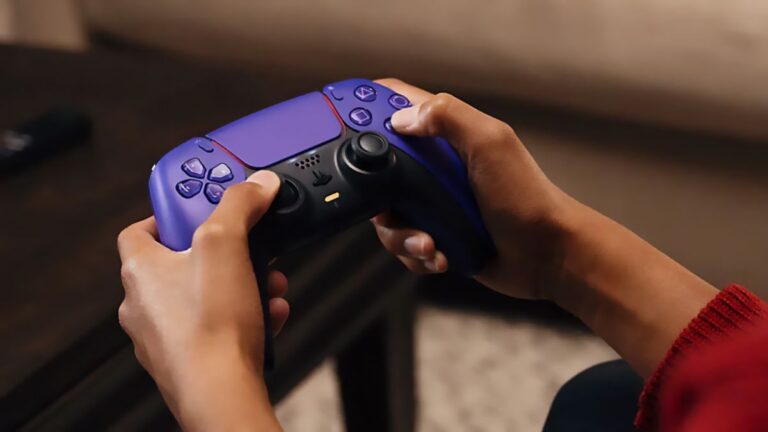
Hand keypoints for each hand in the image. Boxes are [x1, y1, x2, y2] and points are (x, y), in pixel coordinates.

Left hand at [117, 171, 285, 430]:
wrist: (220, 392)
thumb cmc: (209, 326)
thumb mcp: (227, 245)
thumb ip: (240, 205)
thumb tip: (256, 183)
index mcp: (141, 270)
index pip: (141, 228)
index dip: (172, 213)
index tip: (202, 205)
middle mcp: (145, 303)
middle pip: (183, 261)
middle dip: (225, 251)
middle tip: (249, 245)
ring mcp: (165, 334)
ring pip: (205, 295)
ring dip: (240, 283)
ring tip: (268, 284)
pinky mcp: (189, 357)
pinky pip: (217, 324)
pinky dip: (243, 314)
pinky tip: (268, 313)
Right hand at [372, 79, 716, 377]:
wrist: (547, 256)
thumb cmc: (527, 197)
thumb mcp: (491, 143)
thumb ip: (448, 117)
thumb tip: (401, 118)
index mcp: (447, 133)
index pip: (396, 104)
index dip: (365, 107)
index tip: (342, 124)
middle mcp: (435, 165)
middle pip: (377, 166)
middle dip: (376, 192)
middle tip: (389, 205)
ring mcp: (433, 202)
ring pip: (386, 213)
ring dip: (401, 234)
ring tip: (429, 242)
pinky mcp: (435, 234)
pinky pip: (404, 244)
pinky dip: (416, 254)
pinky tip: (440, 256)